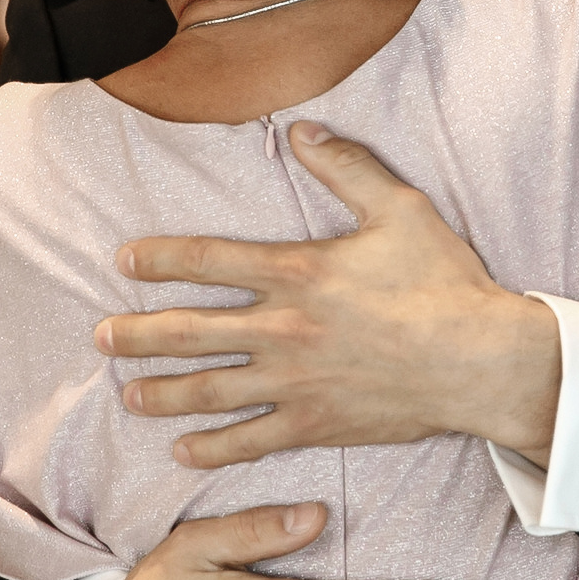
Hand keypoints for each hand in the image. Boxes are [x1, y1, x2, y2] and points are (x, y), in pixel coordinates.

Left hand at [106, 122, 561, 467]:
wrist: (478, 360)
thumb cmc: (443, 282)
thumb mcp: (399, 208)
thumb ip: (346, 166)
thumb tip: (301, 129)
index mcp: (297, 271)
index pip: (208, 260)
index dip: (160, 259)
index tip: (124, 261)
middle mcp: (282, 328)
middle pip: (189, 331)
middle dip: (137, 334)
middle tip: (100, 337)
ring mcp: (294, 381)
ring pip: (208, 390)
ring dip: (161, 392)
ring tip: (128, 394)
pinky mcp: (315, 423)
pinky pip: (249, 440)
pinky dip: (212, 447)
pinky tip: (183, 450)